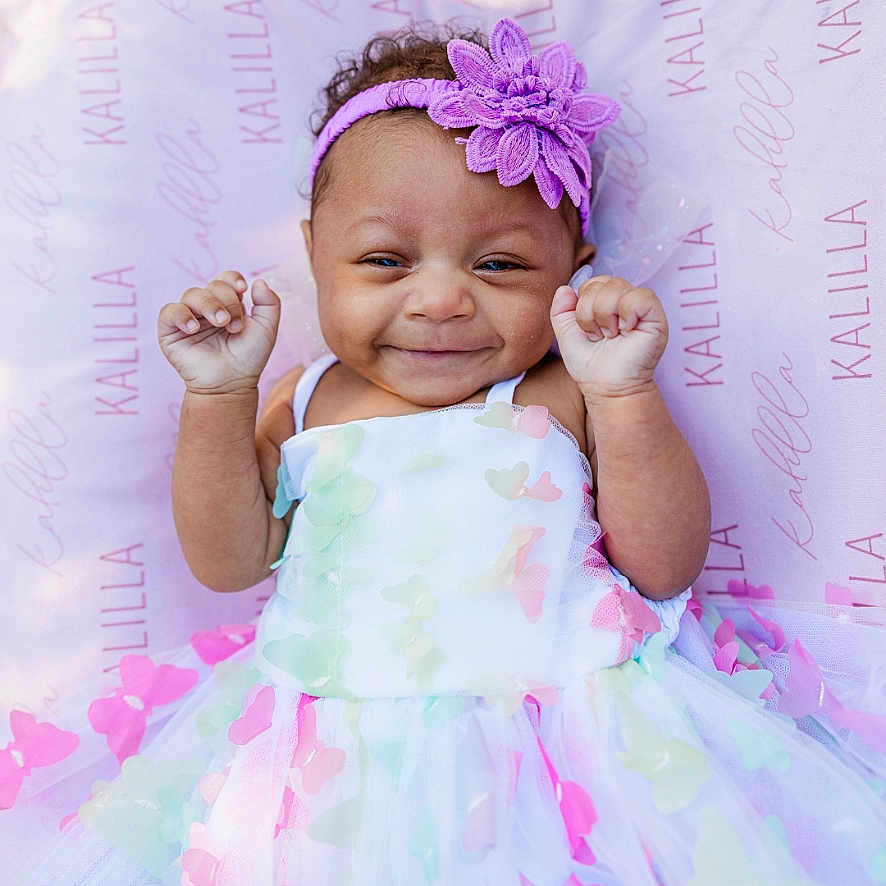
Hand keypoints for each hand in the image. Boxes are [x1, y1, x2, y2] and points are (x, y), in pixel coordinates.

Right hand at [157, 271, 280, 394]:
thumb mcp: (267, 329)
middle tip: (235, 326)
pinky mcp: (170, 331)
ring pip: (192, 294)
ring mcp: (188, 318)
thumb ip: (269, 303)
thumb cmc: (249, 358)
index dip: (232, 279)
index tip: (242, 289)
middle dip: (227, 301)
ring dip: (209, 305)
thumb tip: (258, 281)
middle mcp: (206, 308)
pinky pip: (170, 311)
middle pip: (213, 286)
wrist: (231, 384)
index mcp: (227, 305)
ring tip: (220, 323)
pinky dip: (182, 315)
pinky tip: (195, 328)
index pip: (225, 280)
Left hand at [550, 275, 667, 399]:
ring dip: (605, 316)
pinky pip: (641, 295)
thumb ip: (560, 310)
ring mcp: (640, 307)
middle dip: (590, 312)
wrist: (606, 387)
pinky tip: (626, 330)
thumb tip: (565, 288)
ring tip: (611, 335)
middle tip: (599, 335)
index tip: (588, 330)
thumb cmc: (590, 364)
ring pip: (617, 286)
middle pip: (601, 282)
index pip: (592, 282)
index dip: (582, 304)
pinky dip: (627, 313)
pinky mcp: (656, 315)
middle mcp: (624, 300)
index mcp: (605, 301)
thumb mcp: (566, 335)